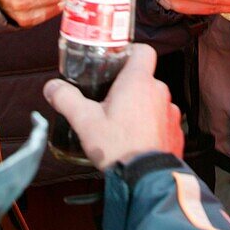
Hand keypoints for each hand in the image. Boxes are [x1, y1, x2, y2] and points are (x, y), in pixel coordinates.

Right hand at [43, 44, 183, 168]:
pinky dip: (152, 125)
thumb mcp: (85, 121)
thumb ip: (67, 99)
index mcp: (138, 81)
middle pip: (144, 78)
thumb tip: (52, 87)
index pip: (143, 51)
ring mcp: (170, 111)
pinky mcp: (176, 130)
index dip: (130, 53)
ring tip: (123, 124)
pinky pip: (163, 119)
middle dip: (129, 87)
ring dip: (141, 107)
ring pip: (154, 99)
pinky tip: (137, 138)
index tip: (117, 62)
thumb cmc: (118, 147)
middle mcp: (159, 91)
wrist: (145, 178)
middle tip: (110, 101)